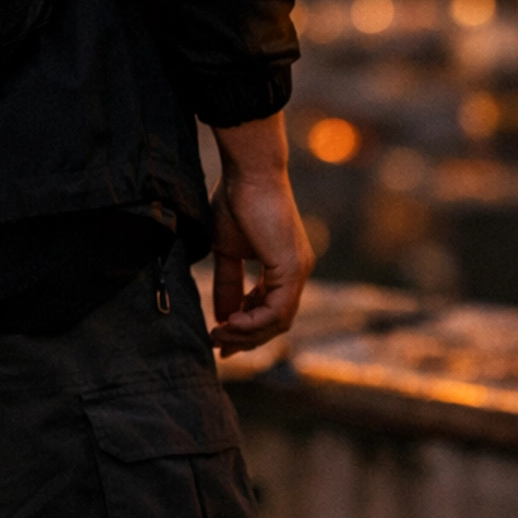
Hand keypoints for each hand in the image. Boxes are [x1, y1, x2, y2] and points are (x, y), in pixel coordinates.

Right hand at [208, 112, 312, 357]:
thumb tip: (220, 314)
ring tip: (220, 332)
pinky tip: (231, 321)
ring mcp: (298, 271)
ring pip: (278, 322)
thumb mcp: (227, 250)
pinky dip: (254, 322)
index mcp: (284, 267)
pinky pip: (277, 310)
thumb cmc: (237, 200)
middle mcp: (297, 272)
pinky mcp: (293, 268)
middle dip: (246, 338)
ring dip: (247, 333)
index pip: (269, 310)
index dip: (245, 328)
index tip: (220, 337)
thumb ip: (227, 282)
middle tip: (220, 345)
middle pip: (276, 322)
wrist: (249, 172)